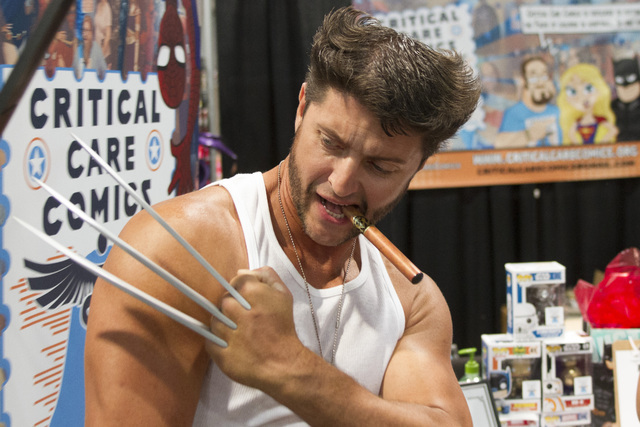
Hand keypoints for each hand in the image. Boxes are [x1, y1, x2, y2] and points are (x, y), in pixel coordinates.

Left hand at [206, 267, 304, 389]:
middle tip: (242, 319)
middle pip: (223, 300)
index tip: (247, 302)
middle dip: (231, 308)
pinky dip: (217, 341)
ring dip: (223, 325)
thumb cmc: (283, 327)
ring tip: (238, 333)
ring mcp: (227, 333)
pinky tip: (231, 344)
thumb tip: (239, 271)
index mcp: (253, 293)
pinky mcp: (221, 354)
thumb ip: (265, 276)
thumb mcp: (283, 295)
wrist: (284, 363)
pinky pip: (209, 340)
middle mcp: (238, 310)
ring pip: (214, 320)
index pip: (235, 281)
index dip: (240, 291)